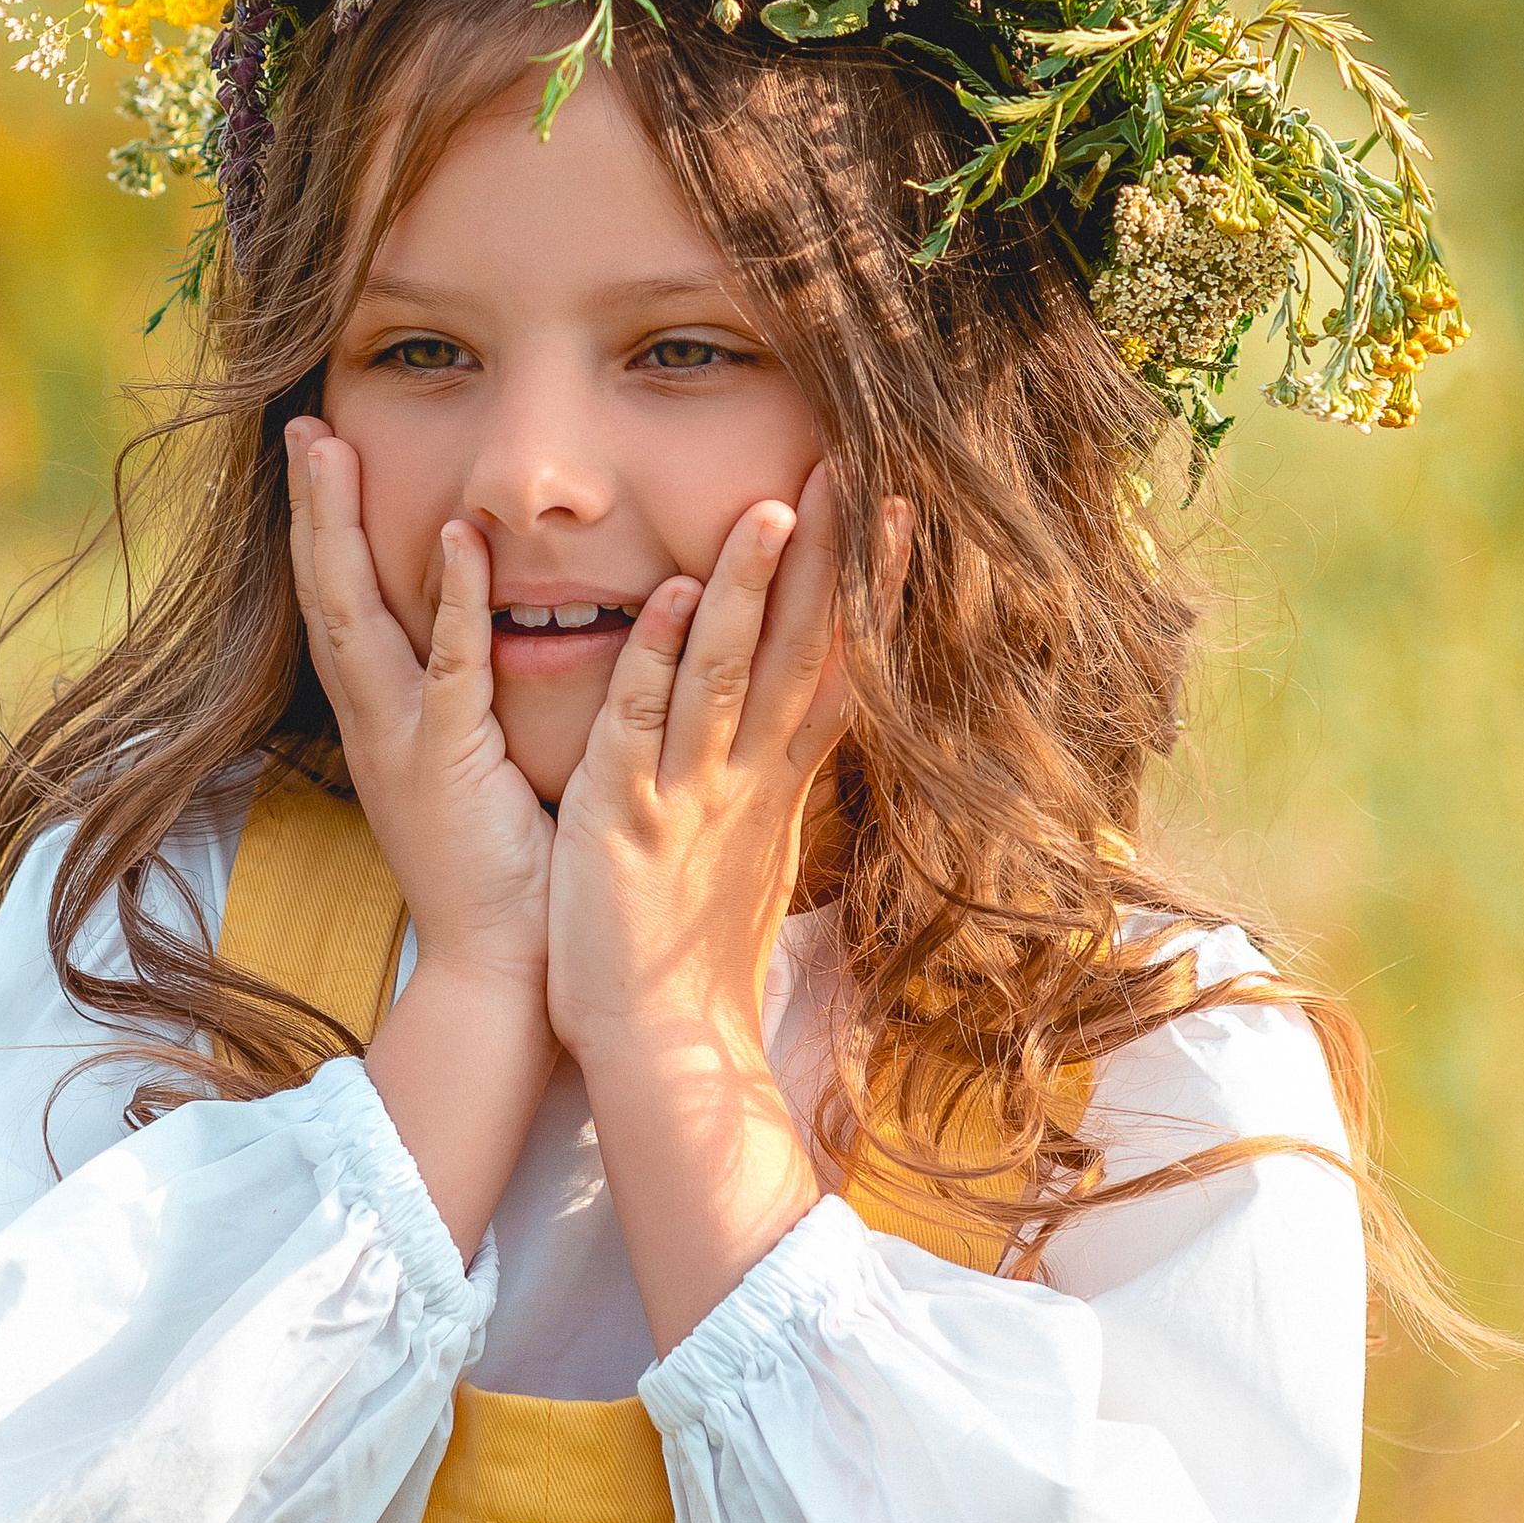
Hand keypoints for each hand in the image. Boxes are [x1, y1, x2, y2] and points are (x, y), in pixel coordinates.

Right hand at [285, 420, 551, 997]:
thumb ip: (482, 707)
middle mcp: (378, 724)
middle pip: (323, 594)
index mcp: (386, 724)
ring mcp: (404, 743)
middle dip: (310, 508)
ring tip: (331, 448)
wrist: (502, 975)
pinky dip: (448, 602)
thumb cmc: (510, 878)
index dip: (324, 530)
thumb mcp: (483, 773)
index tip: (320, 454)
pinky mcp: (448, 766)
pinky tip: (455, 537)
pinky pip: (447, 669)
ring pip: (356, 616)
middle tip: (301, 425)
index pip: (342, 607)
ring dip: (340, 529)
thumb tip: (509, 642)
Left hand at [547, 462, 849, 1071]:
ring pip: (727, 674)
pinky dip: (659, 660)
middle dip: (829, 560)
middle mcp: (746, 781)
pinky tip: (673, 597)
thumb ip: (768, 782)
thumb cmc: (693, 958)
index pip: (834, 664)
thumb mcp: (748, 853)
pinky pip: (643, 726)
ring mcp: (690, 799)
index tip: (897, 511)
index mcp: (774, 785)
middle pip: (800, 652)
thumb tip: (800, 731)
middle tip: (857, 470)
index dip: (865, 589)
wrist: (664, 1052)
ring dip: (751, 590)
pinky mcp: (626, 823)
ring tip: (773, 507)